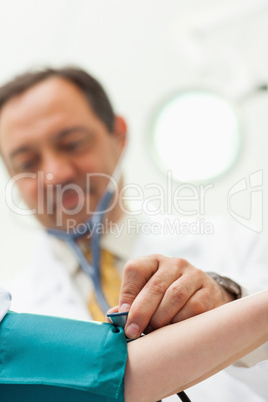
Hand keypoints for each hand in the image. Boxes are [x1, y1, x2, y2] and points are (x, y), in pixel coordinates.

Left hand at [118, 254, 234, 338]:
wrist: (206, 296)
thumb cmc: (167, 299)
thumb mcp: (147, 295)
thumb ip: (130, 304)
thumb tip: (114, 316)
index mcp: (153, 261)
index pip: (135, 269)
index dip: (127, 294)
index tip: (122, 316)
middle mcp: (174, 264)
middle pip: (154, 286)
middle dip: (141, 312)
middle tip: (133, 332)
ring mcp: (193, 275)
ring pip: (174, 297)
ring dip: (161, 319)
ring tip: (154, 332)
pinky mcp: (208, 291)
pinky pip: (193, 308)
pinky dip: (180, 322)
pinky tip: (174, 330)